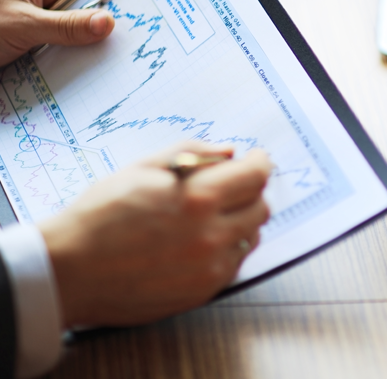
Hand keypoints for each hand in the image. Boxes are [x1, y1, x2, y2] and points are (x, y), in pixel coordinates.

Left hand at [0, 0, 115, 64]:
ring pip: (75, 18)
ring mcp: (38, 7)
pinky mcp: (34, 28)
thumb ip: (68, 25)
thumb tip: (108, 23)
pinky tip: (86, 60)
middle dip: (101, 17)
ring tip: (109, 52)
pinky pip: (63, 35)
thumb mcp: (24, 25)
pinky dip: (73, 47)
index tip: (136, 8)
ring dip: (86, 35)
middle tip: (126, 37)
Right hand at [38, 142, 272, 327]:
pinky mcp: (202, 292)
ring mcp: (209, 268)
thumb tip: (230, 152)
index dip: (259, 162)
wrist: (68, 270)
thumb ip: (193, 154)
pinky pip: (234, 264)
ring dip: (241, 220)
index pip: (256, 176)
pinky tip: (201, 241)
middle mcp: (212, 235)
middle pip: (260, 207)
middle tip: (231, 185)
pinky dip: (228, 248)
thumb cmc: (101, 214)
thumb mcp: (143, 168)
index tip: (255, 159)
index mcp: (199, 198)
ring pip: (252, 236)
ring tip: (212, 215)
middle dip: (250, 190)